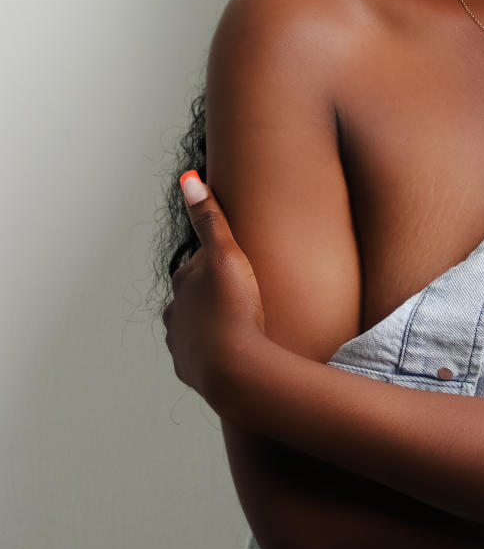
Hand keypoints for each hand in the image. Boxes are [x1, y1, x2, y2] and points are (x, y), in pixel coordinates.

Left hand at [162, 171, 266, 404]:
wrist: (235, 370)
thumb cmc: (234, 309)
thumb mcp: (225, 255)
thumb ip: (209, 217)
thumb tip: (187, 178)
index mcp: (182, 282)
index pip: (199, 264)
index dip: (220, 264)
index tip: (240, 269)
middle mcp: (174, 312)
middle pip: (194, 296)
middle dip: (213, 295)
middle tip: (244, 298)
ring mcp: (180, 343)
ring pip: (195, 327)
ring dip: (212, 325)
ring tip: (241, 328)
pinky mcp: (190, 369)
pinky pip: (202, 356)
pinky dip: (214, 352)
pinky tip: (234, 352)